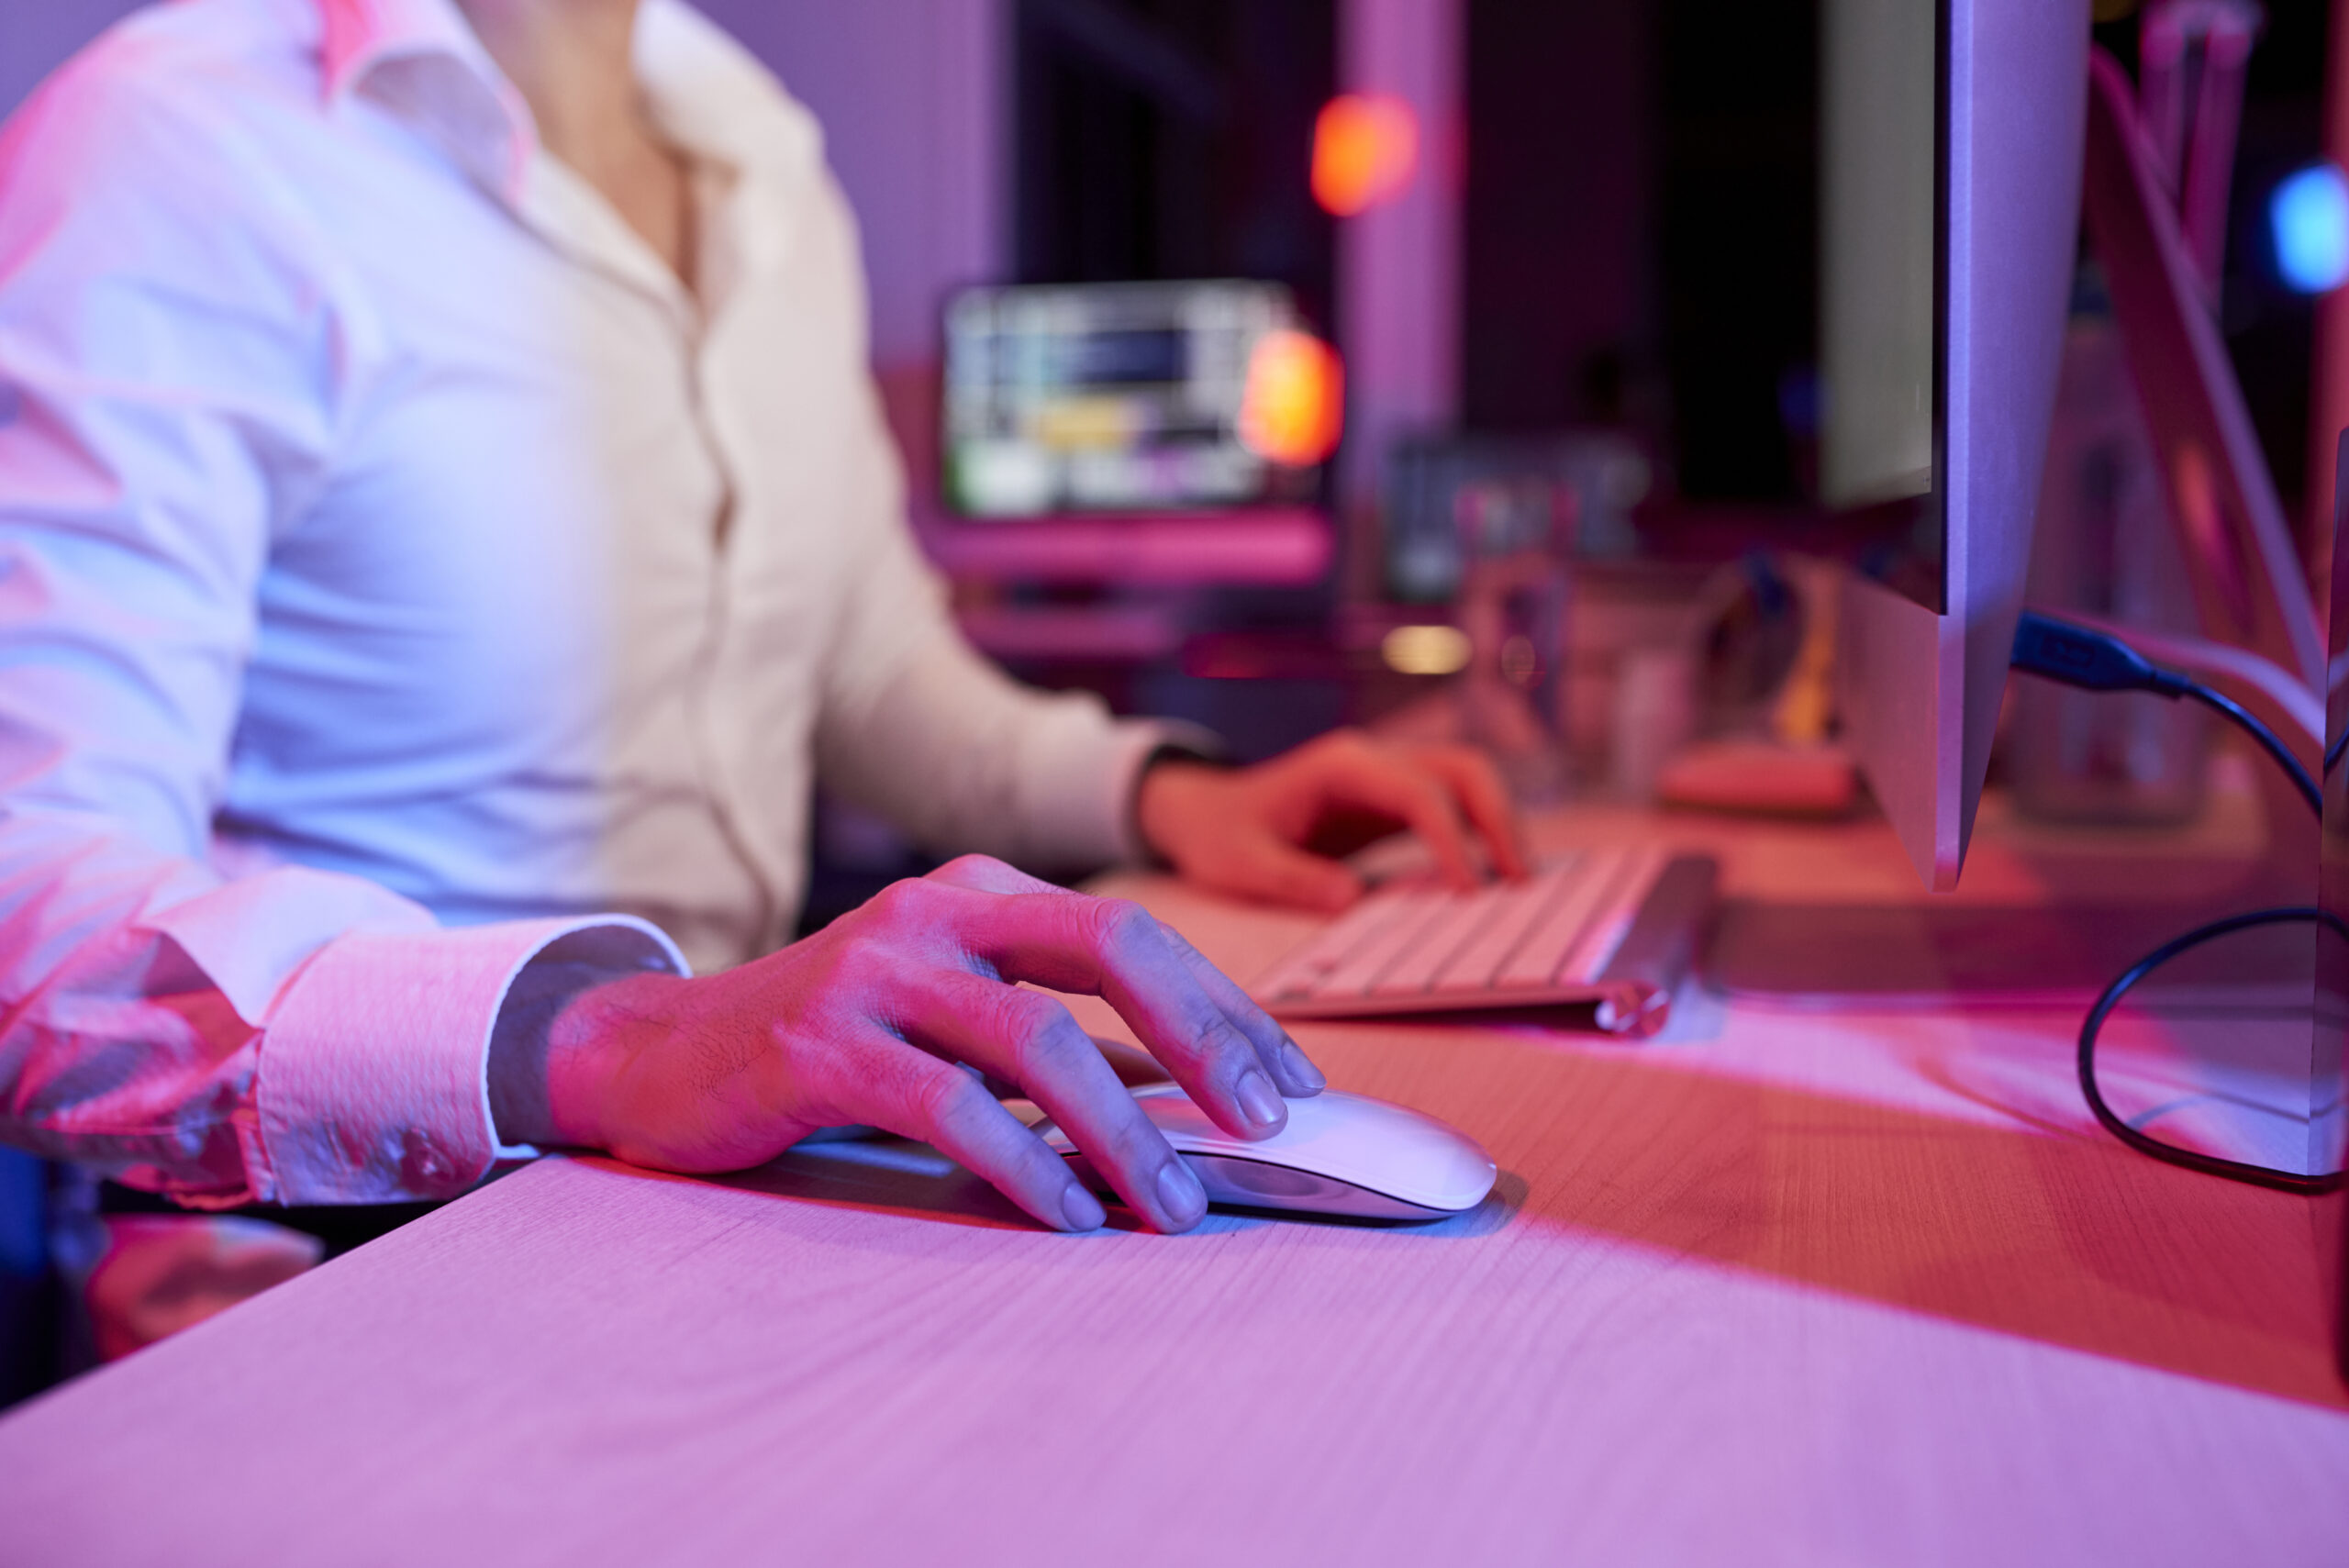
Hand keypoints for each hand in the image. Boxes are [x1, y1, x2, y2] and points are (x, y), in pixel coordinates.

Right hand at [492, 855, 1325, 1233]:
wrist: (657, 1052)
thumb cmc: (828, 1042)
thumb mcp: (946, 1011)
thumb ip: (1049, 1031)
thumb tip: (1186, 1094)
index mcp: (978, 890)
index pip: (1133, 934)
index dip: (1224, 1005)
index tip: (1290, 1081)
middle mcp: (934, 911)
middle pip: (1107, 951)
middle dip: (1204, 1038)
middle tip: (1266, 1123)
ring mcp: (874, 972)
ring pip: (1035, 1038)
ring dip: (1122, 1130)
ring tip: (1173, 1205)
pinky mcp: (821, 1045)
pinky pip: (949, 1106)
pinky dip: (1023, 1165)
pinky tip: (1068, 1214)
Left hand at [1135, 729, 1525, 912]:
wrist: (1203, 812)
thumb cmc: (1219, 836)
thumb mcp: (1240, 865)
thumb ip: (1292, 880)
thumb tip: (1352, 902)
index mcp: (1341, 766)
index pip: (1418, 791)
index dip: (1452, 838)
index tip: (1469, 891)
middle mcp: (1374, 760)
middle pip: (1463, 768)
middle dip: (1500, 819)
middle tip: (1520, 883)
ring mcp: (1388, 775)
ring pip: (1468, 780)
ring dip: (1500, 824)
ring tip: (1518, 884)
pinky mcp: (1393, 800)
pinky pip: (1452, 806)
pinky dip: (1480, 834)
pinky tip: (1493, 878)